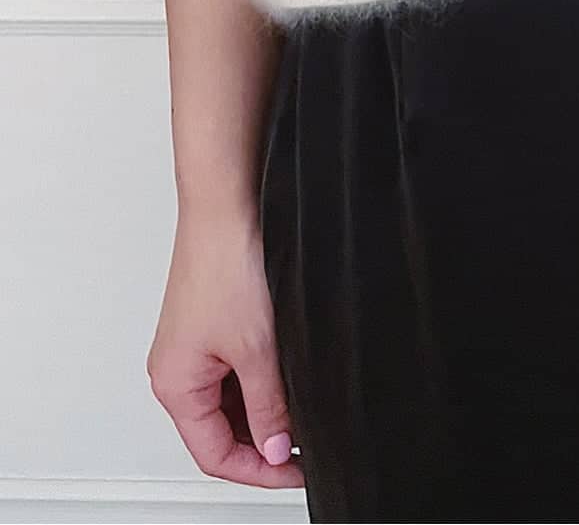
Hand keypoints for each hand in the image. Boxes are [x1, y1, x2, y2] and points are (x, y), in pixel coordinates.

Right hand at [147, 207, 302, 487]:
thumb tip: (278, 446)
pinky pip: (236, 368)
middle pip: (221, 429)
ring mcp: (195, 344)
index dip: (259, 471)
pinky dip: (262, 379)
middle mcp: (178, 368)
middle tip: (307, 445)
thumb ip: (269, 405)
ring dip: (265, 408)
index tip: (297, 472)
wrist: (228, 202)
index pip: (214, 454)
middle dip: (264, 441)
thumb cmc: (227, 262)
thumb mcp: (258, 349)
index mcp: (175, 384)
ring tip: (303, 409)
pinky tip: (289, 374)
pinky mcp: (213, 321)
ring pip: (231, 399)